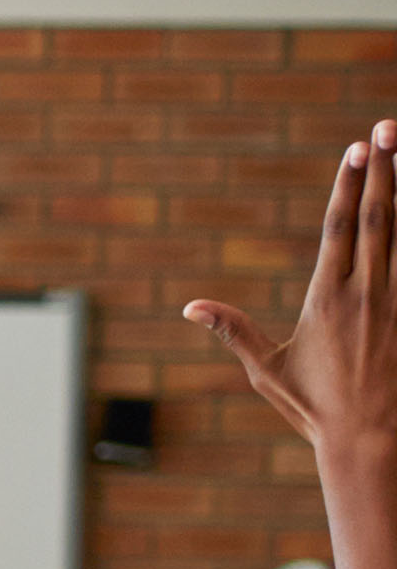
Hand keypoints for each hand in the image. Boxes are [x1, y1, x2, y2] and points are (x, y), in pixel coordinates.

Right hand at [188, 118, 396, 456]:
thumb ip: (235, 331)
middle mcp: (367, 293)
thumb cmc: (316, 409)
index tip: (355, 149)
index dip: (346, 186)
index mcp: (326, 300)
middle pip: (378, 217)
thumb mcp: (268, 371)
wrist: (372, 439)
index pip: (338, 229)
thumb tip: (191, 309)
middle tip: (387, 129)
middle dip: (384, 169)